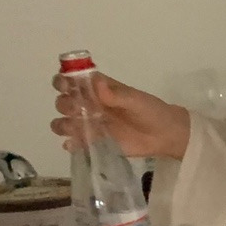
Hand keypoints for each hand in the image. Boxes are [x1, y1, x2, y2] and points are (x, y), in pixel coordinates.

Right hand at [51, 73, 190, 160]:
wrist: (163, 135)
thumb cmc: (150, 111)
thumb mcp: (135, 100)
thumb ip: (116, 94)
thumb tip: (97, 84)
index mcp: (96, 89)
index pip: (70, 81)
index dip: (62, 82)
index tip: (66, 87)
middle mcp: (89, 105)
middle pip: (62, 102)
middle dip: (64, 105)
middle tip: (78, 110)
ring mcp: (90, 125)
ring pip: (64, 123)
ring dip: (63, 125)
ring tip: (77, 129)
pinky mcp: (95, 143)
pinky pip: (76, 143)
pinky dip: (71, 144)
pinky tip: (75, 145)